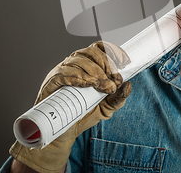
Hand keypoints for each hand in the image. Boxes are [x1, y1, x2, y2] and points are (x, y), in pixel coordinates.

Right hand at [9, 41, 130, 172]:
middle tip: (112, 82)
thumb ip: (118, 98)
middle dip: (107, 65)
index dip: (114, 51)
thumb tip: (128, 85)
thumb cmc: (83, 115)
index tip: (124, 63)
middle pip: (92, 52)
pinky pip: (64, 73)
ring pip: (79, 61)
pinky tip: (88, 85)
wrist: (65, 132)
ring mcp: (62, 71)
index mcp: (88, 65)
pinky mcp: (52, 82)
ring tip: (102, 87)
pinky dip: (79, 77)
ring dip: (95, 73)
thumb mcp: (106, 108)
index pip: (100, 48)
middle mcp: (75, 64)